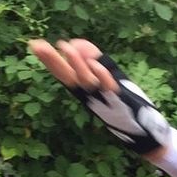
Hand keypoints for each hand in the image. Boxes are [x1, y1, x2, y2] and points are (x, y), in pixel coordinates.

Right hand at [27, 37, 169, 160]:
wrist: (142, 132)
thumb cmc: (122, 104)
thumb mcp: (105, 79)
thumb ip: (92, 60)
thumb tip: (77, 44)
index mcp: (83, 90)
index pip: (62, 72)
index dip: (48, 59)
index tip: (34, 44)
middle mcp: (89, 96)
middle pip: (67, 76)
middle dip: (52, 61)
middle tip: (36, 45)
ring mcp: (103, 98)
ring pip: (86, 80)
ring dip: (76, 63)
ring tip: (65, 46)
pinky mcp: (118, 99)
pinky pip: (108, 87)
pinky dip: (102, 76)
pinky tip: (96, 64)